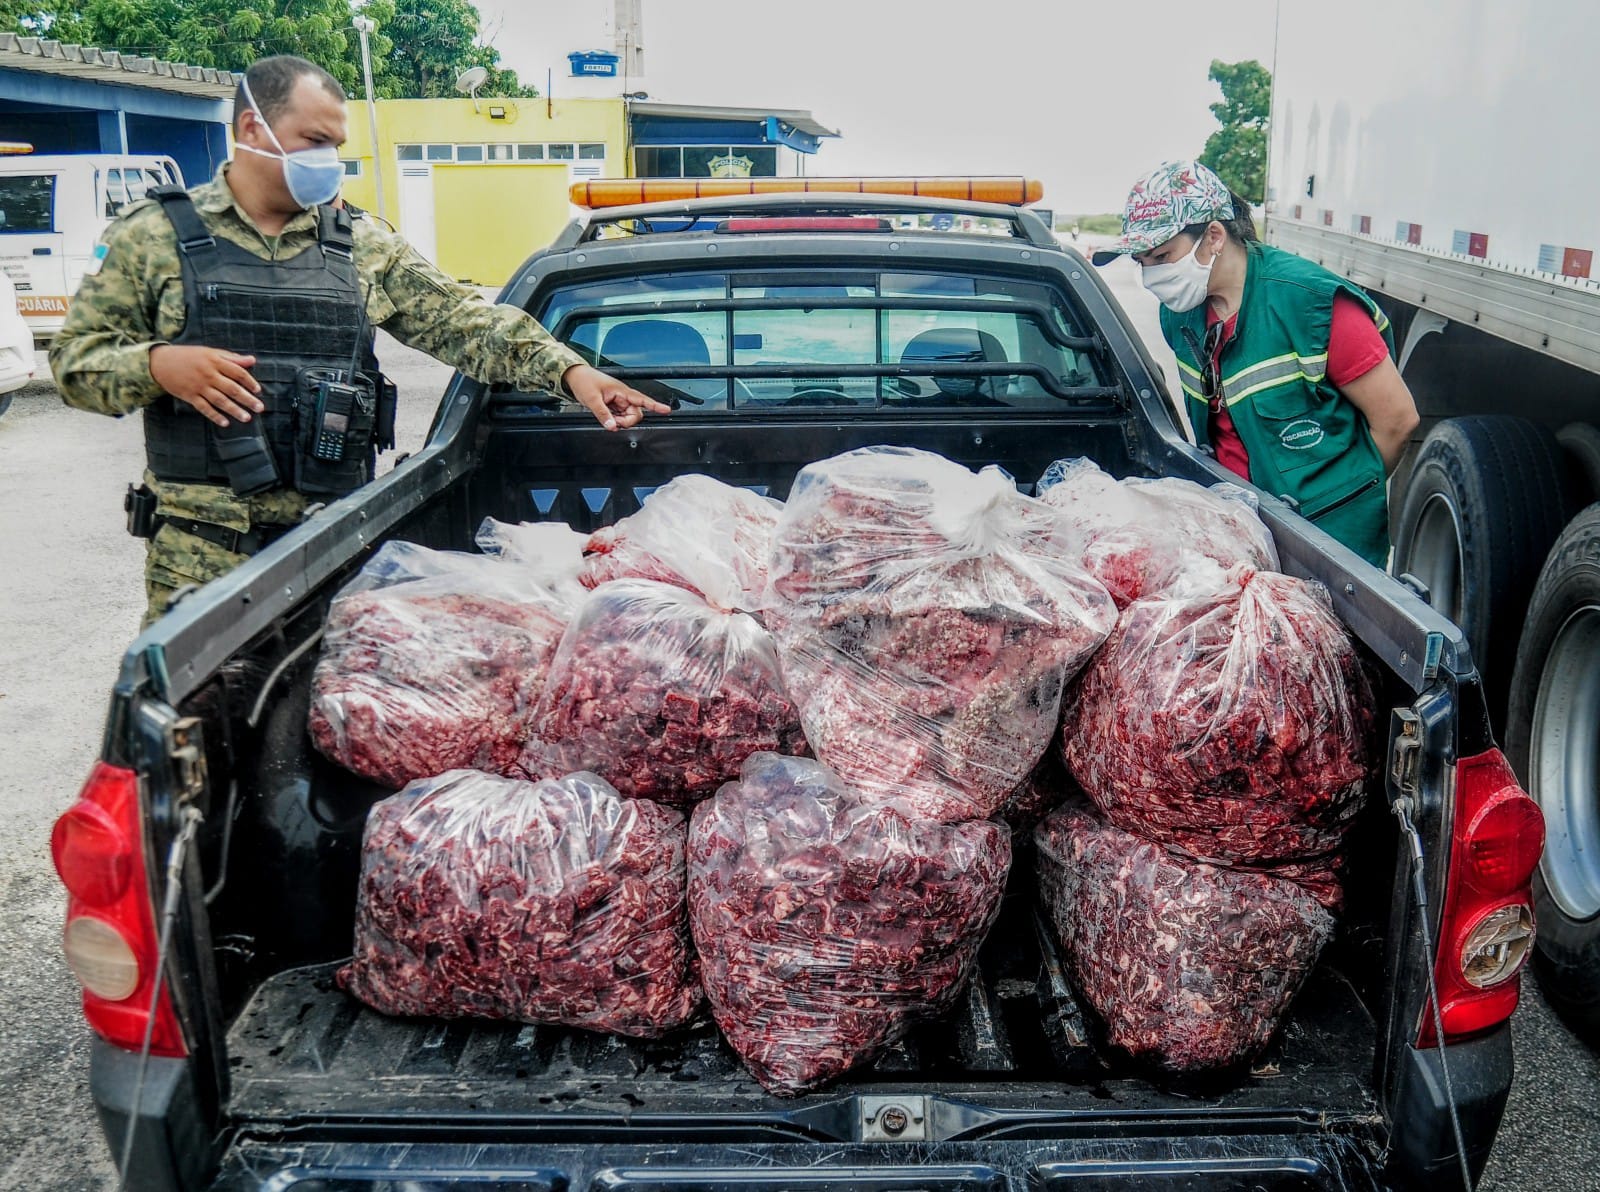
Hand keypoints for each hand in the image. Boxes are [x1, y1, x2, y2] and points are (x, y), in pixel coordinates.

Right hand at [148, 344, 263, 427]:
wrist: (160, 361)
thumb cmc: (188, 356)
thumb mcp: (210, 352)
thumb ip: (231, 357)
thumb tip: (252, 360)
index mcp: (215, 361)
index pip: (237, 372)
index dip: (250, 382)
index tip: (258, 391)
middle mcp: (208, 374)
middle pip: (232, 388)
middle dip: (247, 399)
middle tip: (260, 408)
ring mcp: (198, 386)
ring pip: (220, 400)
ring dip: (234, 410)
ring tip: (247, 418)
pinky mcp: (189, 396)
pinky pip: (204, 408)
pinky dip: (214, 416)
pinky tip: (225, 423)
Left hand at [562, 363, 672, 430]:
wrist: (575, 377)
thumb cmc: (584, 381)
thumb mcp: (592, 399)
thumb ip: (603, 414)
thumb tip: (612, 426)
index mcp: (622, 391)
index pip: (642, 399)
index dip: (655, 405)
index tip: (666, 410)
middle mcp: (623, 396)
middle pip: (635, 414)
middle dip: (626, 421)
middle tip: (612, 421)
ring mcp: (618, 402)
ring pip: (627, 417)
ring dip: (619, 421)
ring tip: (606, 417)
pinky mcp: (613, 406)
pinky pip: (619, 417)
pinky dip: (614, 420)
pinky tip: (606, 417)